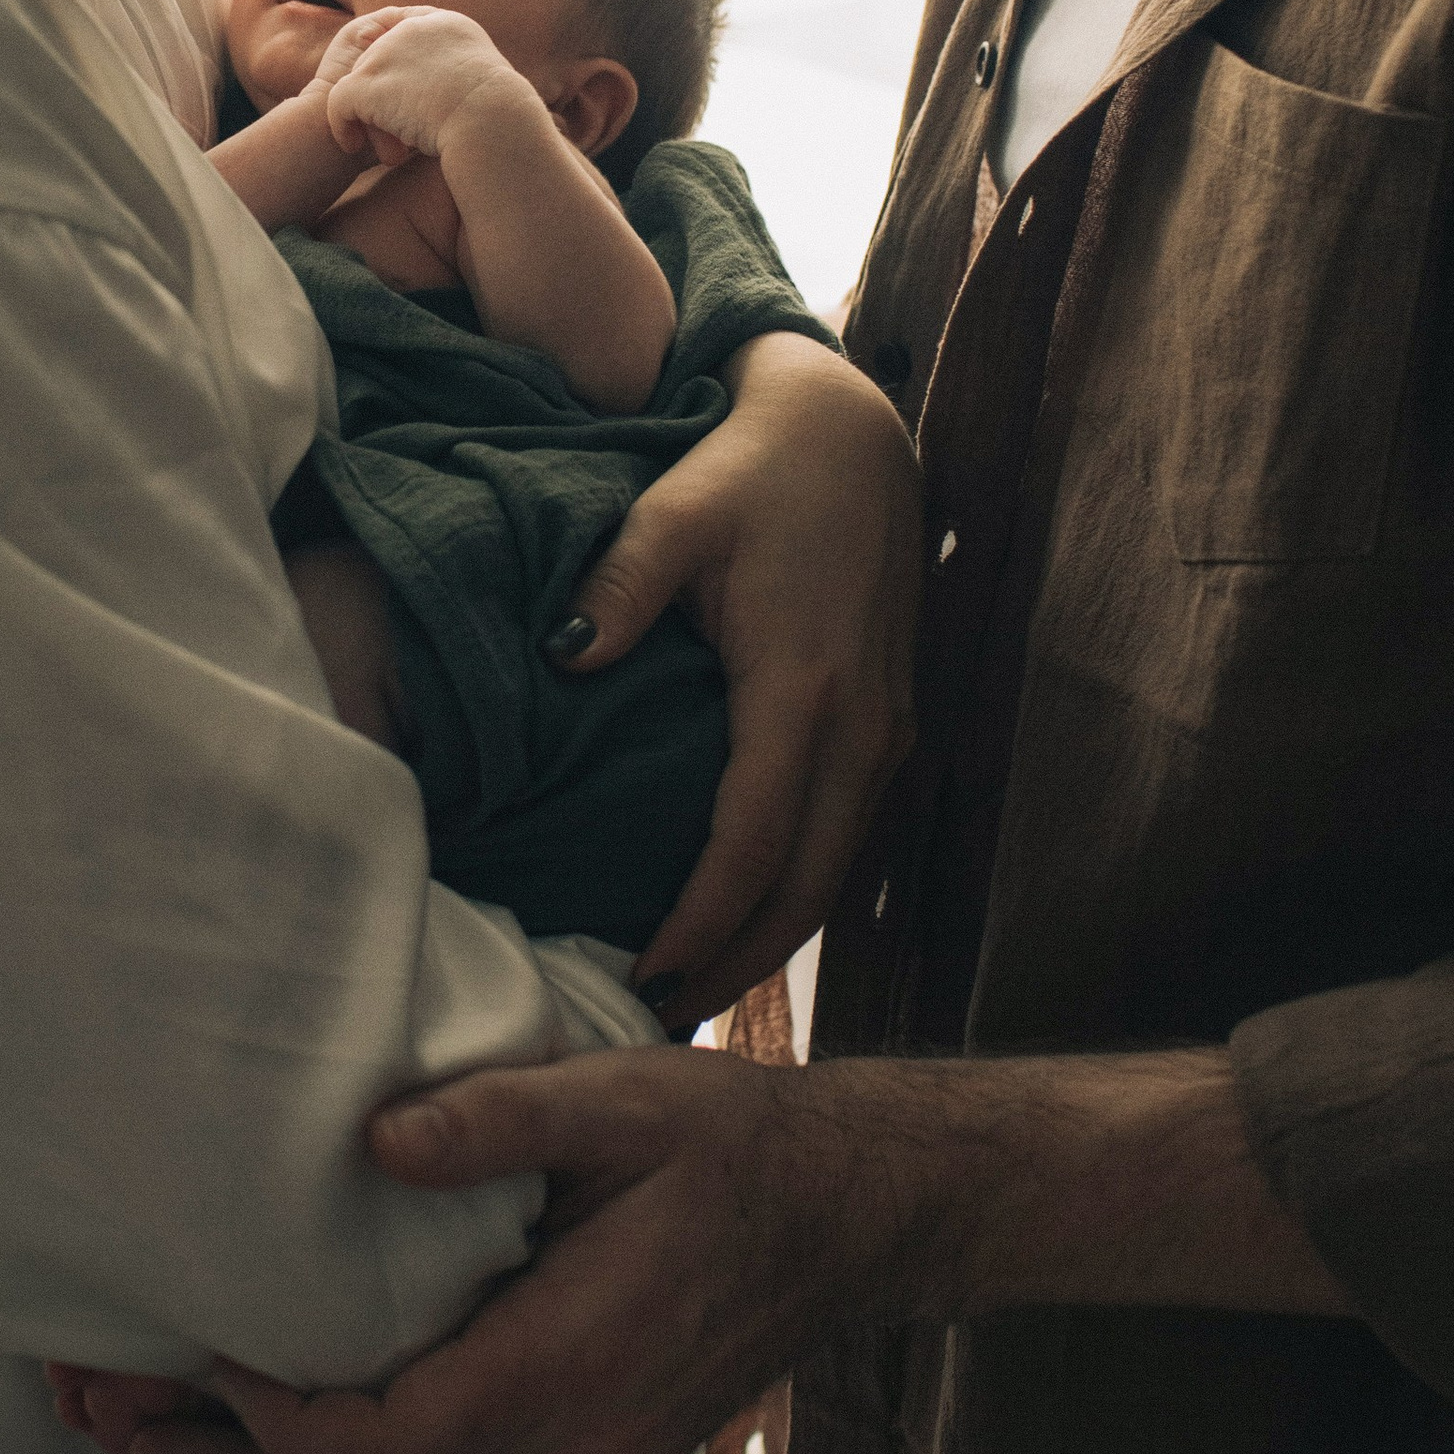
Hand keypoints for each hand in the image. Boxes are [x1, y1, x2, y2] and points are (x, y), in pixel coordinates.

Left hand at [115, 1043, 1344, 1453]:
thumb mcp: (628, 1094)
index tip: (178, 1349)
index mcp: (572, 1369)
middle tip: (95, 1410)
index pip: (387, 1441)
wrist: (849, 1215)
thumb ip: (502, 1116)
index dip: (267, 1415)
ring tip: (145, 1444)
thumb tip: (372, 1133)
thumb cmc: (737, 1144)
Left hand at [317, 5, 531, 172]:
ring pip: (359, 82)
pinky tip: (351, 146)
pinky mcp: (366, 84)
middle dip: (381, 90)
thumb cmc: (502, 114)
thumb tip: (464, 85)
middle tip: (387, 121)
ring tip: (374, 140)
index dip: (400, 55)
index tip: (402, 83)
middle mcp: (411, 30)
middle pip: (380, 55)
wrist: (492, 120)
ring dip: (365, 113)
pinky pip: (340, 104)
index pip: (411, 27)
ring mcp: (385, 54)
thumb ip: (469, 72)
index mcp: (447, 23)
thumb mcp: (491, 80)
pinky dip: (342, 126)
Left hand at [567, 332, 920, 1023]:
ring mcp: (888, 733)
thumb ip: (618, 587)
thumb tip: (562, 656)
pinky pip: (847, 835)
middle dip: (740, 964)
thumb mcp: (677, 511)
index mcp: (804, 691)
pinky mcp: (891, 726)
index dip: (700, 924)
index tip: (641, 976)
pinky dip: (797, 887)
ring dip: (772, 936)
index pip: (753, 845)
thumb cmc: (755, 468)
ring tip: (695, 991)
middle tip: (660, 1018)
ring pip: (835, 871)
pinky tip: (745, 914)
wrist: (855, 435)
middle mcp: (863, 729)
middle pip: (806, 887)